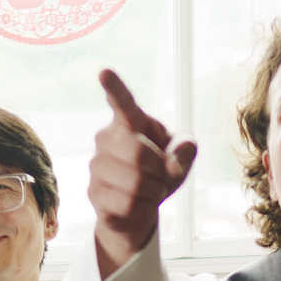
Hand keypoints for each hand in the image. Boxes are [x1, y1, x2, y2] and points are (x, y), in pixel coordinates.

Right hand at [89, 69, 195, 277]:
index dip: (114, 87)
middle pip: (137, 153)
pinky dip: (142, 209)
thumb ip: (186, 149)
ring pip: (134, 183)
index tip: (104, 72)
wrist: (139, 205)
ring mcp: (96, 165)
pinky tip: (138, 204)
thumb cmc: (161, 170)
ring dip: (153, 191)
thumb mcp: (182, 156)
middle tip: (163, 175)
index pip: (122, 101)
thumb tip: (172, 163)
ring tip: (151, 190)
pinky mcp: (93, 192)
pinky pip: (126, 204)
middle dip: (159, 170)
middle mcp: (106, 138)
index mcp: (129, 121)